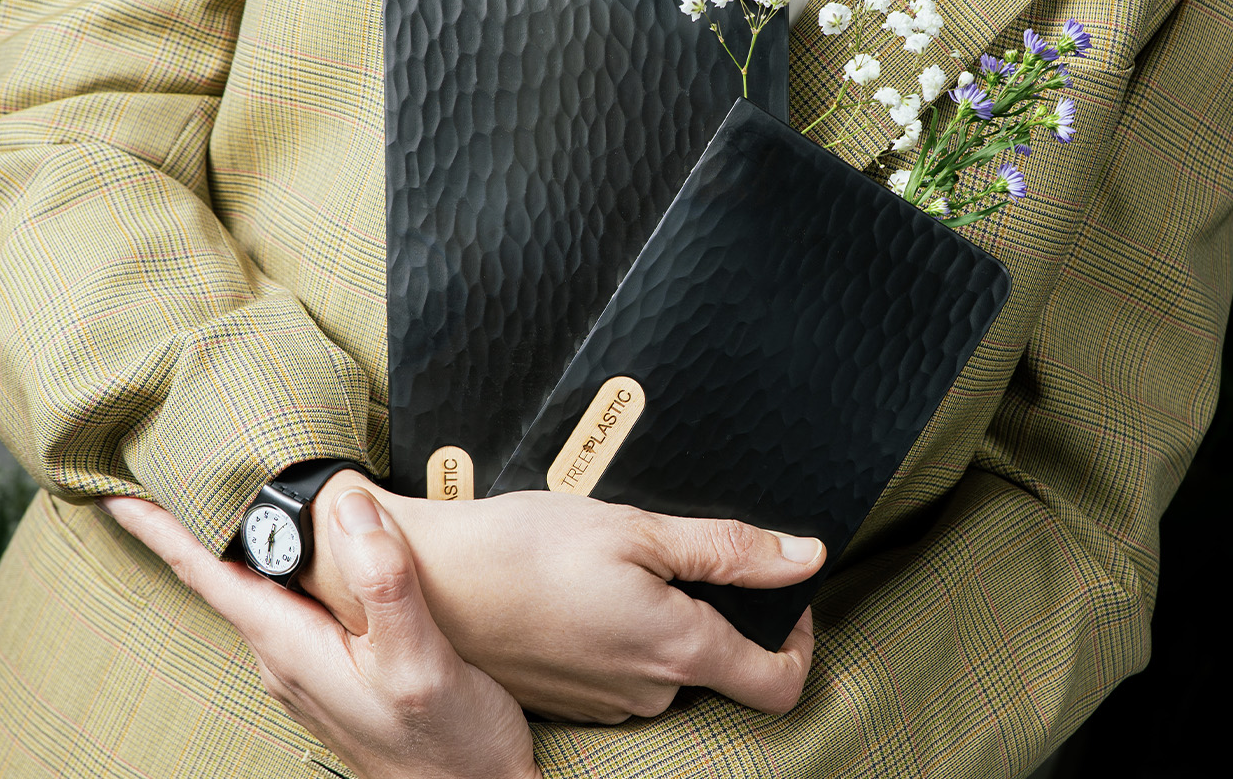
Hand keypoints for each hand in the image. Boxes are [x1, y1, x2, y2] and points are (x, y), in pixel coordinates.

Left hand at [104, 491, 539, 778]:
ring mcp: (309, 667)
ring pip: (263, 587)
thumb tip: (351, 507)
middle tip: (171, 466)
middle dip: (196, 520)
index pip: (207, 572)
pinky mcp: (337, 669)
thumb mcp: (418, 661)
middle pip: (227, 572)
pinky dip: (286, 566)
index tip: (115, 492)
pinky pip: (295, 604)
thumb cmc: (447, 743)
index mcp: (290, 645)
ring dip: (244, 542)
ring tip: (230, 493)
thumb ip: (384, 583)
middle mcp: (286, 656)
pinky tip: (304, 552)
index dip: (159, 529)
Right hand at [306, 472, 821, 724]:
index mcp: (678, 649)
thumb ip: (730, 549)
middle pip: (719, 665)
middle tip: (670, 551)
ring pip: (665, 668)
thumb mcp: (638, 528)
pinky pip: (619, 674)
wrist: (426, 582)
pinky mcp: (568, 700)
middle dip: (711, 610)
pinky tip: (577, 592)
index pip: (779, 682)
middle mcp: (649, 692)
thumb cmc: (525, 547)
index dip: (798, 640)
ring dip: (657, 619)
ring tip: (610, 564)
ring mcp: (605, 703)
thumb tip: (806, 557)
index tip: (783, 594)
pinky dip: (615, 635)